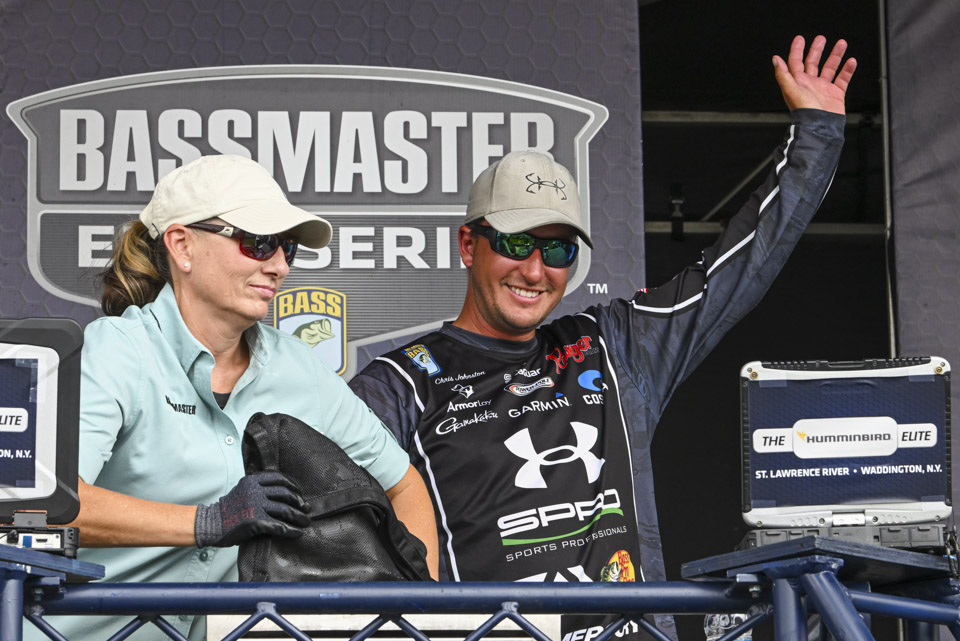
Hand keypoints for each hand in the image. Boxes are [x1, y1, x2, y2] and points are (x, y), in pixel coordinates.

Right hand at [195, 471, 310, 547]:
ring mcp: (255, 505)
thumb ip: (259, 486)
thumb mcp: (243, 489)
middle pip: (286, 494)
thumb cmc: (230, 509)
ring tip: (306, 522)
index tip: (301, 493)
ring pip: (285, 510)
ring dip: (299, 517)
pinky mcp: (255, 521)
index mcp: (253, 480)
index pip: (280, 478)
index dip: (294, 485)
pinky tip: (297, 533)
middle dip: (299, 502)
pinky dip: (291, 530)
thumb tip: (284, 490)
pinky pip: (279, 526)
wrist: (211, 524)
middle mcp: (255, 490)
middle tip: (308, 508)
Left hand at [773, 35, 856, 114]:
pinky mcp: (836, 94)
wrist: (820, 126)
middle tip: (821, 38)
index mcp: (798, 82)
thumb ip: (783, 74)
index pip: (795, 63)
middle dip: (817, 50)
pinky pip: (843, 79)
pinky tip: (851, 61)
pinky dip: (847, 70)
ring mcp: (823, 89)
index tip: (800, 39)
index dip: (797, 50)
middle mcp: (810, 84)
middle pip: (813, 63)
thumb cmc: (804, 110)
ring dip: (835, 55)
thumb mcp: (791, 90)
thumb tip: (775, 59)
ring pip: (830, 68)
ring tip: (841, 43)